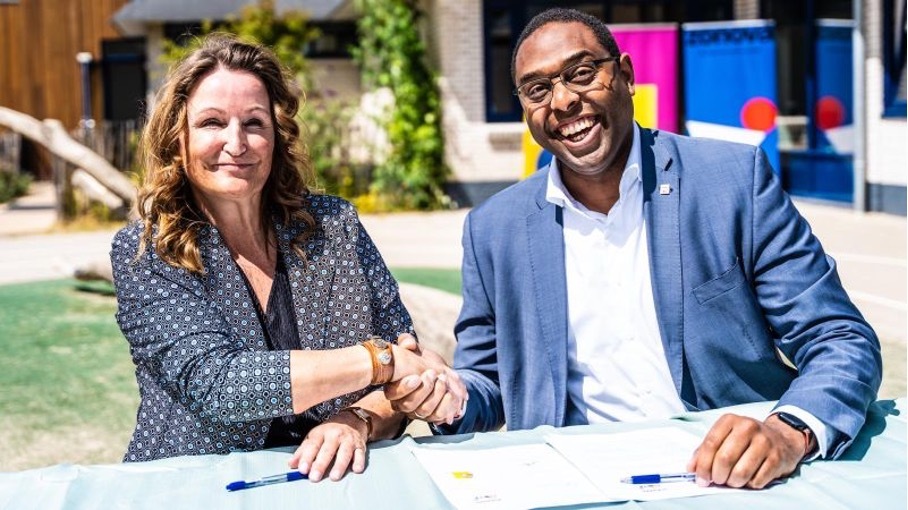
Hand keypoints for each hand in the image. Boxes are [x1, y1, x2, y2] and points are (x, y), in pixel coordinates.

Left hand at [288, 414, 367, 481]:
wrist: (351, 420)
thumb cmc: (329, 432)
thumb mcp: (314, 437)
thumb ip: (302, 451)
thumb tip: (291, 464)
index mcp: (321, 432)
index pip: (313, 445)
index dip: (307, 458)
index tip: (302, 469)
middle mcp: (335, 435)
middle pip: (328, 450)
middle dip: (321, 464)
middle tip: (314, 477)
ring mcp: (349, 440)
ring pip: (344, 453)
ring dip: (339, 465)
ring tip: (334, 477)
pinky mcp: (360, 445)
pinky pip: (360, 453)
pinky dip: (359, 461)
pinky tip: (356, 469)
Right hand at [384, 334, 466, 423]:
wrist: (438, 374)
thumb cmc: (420, 360)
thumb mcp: (414, 350)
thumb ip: (407, 342)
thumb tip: (409, 343)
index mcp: (394, 388)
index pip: (393, 393)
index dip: (405, 387)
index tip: (416, 377)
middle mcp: (403, 403)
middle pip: (409, 404)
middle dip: (424, 389)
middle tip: (433, 374)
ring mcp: (417, 412)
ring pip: (424, 411)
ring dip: (436, 395)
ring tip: (443, 380)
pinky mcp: (431, 416)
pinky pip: (438, 416)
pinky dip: (446, 405)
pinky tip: (451, 394)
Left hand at [686, 413, 807, 488]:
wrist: (782, 438)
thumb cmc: (745, 440)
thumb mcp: (724, 437)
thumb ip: (705, 450)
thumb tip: (691, 468)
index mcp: (730, 420)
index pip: (711, 443)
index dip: (703, 464)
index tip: (700, 478)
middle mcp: (748, 427)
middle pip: (724, 459)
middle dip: (717, 476)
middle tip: (717, 480)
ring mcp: (764, 442)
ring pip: (740, 473)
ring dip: (733, 482)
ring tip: (732, 480)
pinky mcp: (777, 458)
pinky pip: (757, 480)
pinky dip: (749, 484)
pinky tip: (749, 478)